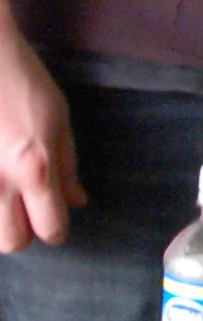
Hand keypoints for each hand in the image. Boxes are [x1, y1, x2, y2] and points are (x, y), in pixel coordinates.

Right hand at [0, 25, 82, 252]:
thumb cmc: (21, 78)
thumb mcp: (58, 117)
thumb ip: (67, 166)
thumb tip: (77, 203)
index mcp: (33, 169)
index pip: (50, 229)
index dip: (55, 228)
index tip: (52, 217)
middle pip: (11, 242)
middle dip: (22, 232)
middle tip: (23, 209)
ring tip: (4, 193)